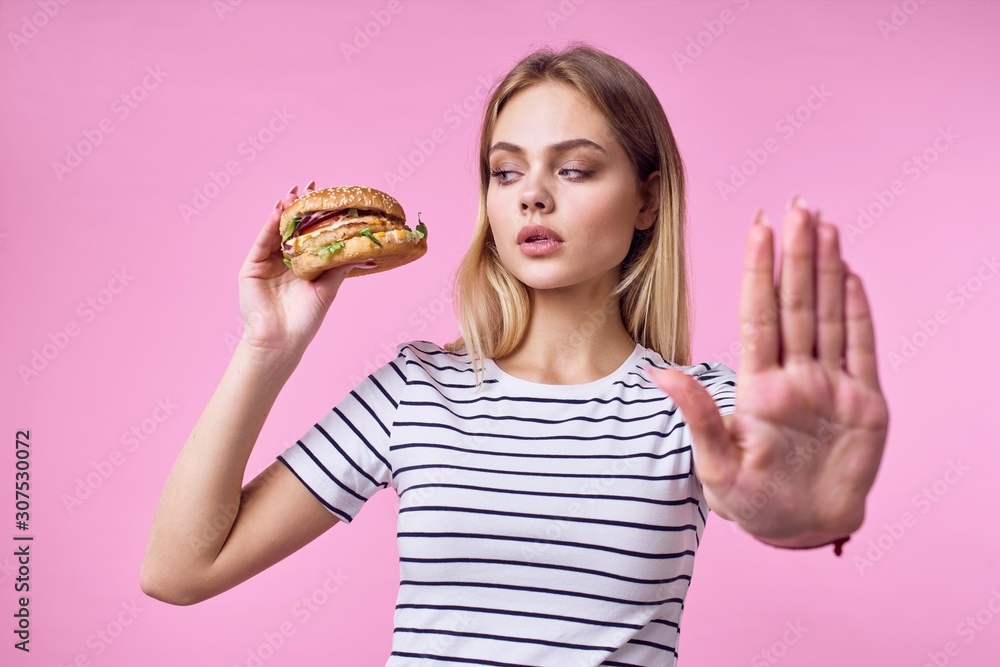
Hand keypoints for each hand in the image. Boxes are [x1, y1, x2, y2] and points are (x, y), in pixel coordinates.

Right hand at [237, 181, 375, 361]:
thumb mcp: (328, 287)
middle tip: (308, 187)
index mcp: (303, 266)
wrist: (282, 340)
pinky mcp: (252, 267)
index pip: (309, 235)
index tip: (326, 197)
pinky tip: (278, 211)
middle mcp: (284, 262)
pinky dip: (269, 225)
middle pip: (291, 228)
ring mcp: (267, 263)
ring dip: (283, 211)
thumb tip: (367, 252)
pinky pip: (261, 241)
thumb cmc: (306, 319)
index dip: (316, 217)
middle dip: (299, 207)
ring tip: (293, 193)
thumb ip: (341, 265)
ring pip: (275, 231)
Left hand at [648, 197, 888, 548]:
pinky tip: (851, 274)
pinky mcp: (864, 403)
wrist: (802, 530)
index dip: (758, 273)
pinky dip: (859, 312)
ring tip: (823, 224)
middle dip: (797, 255)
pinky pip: (861, 348)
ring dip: (828, 270)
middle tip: (798, 205)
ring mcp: (830, 386)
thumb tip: (658, 374)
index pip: (759, 317)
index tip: (756, 229)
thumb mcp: (718, 465)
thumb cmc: (754, 503)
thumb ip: (698, 416)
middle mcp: (794, 377)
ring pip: (830, 315)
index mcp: (758, 388)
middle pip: (797, 304)